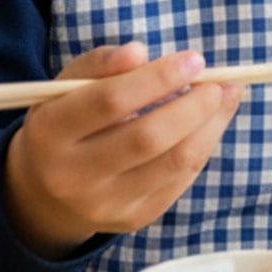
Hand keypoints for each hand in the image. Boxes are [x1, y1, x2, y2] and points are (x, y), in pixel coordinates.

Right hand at [2, 44, 243, 258]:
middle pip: (147, 137)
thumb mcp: (67, 87)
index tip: (195, 60)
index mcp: (48, 133)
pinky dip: (204, 145)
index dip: (158, 77)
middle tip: (218, 83)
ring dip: (210, 125)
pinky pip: (181, 179)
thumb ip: (100, 64)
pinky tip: (212, 123)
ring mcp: (103, 204)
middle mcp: (70, 176)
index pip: (109, 101)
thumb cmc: (68, 121)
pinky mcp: (132, 218)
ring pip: (174, 161)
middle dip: (194, 106)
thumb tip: (139, 52)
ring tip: (224, 97)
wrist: (47, 192)